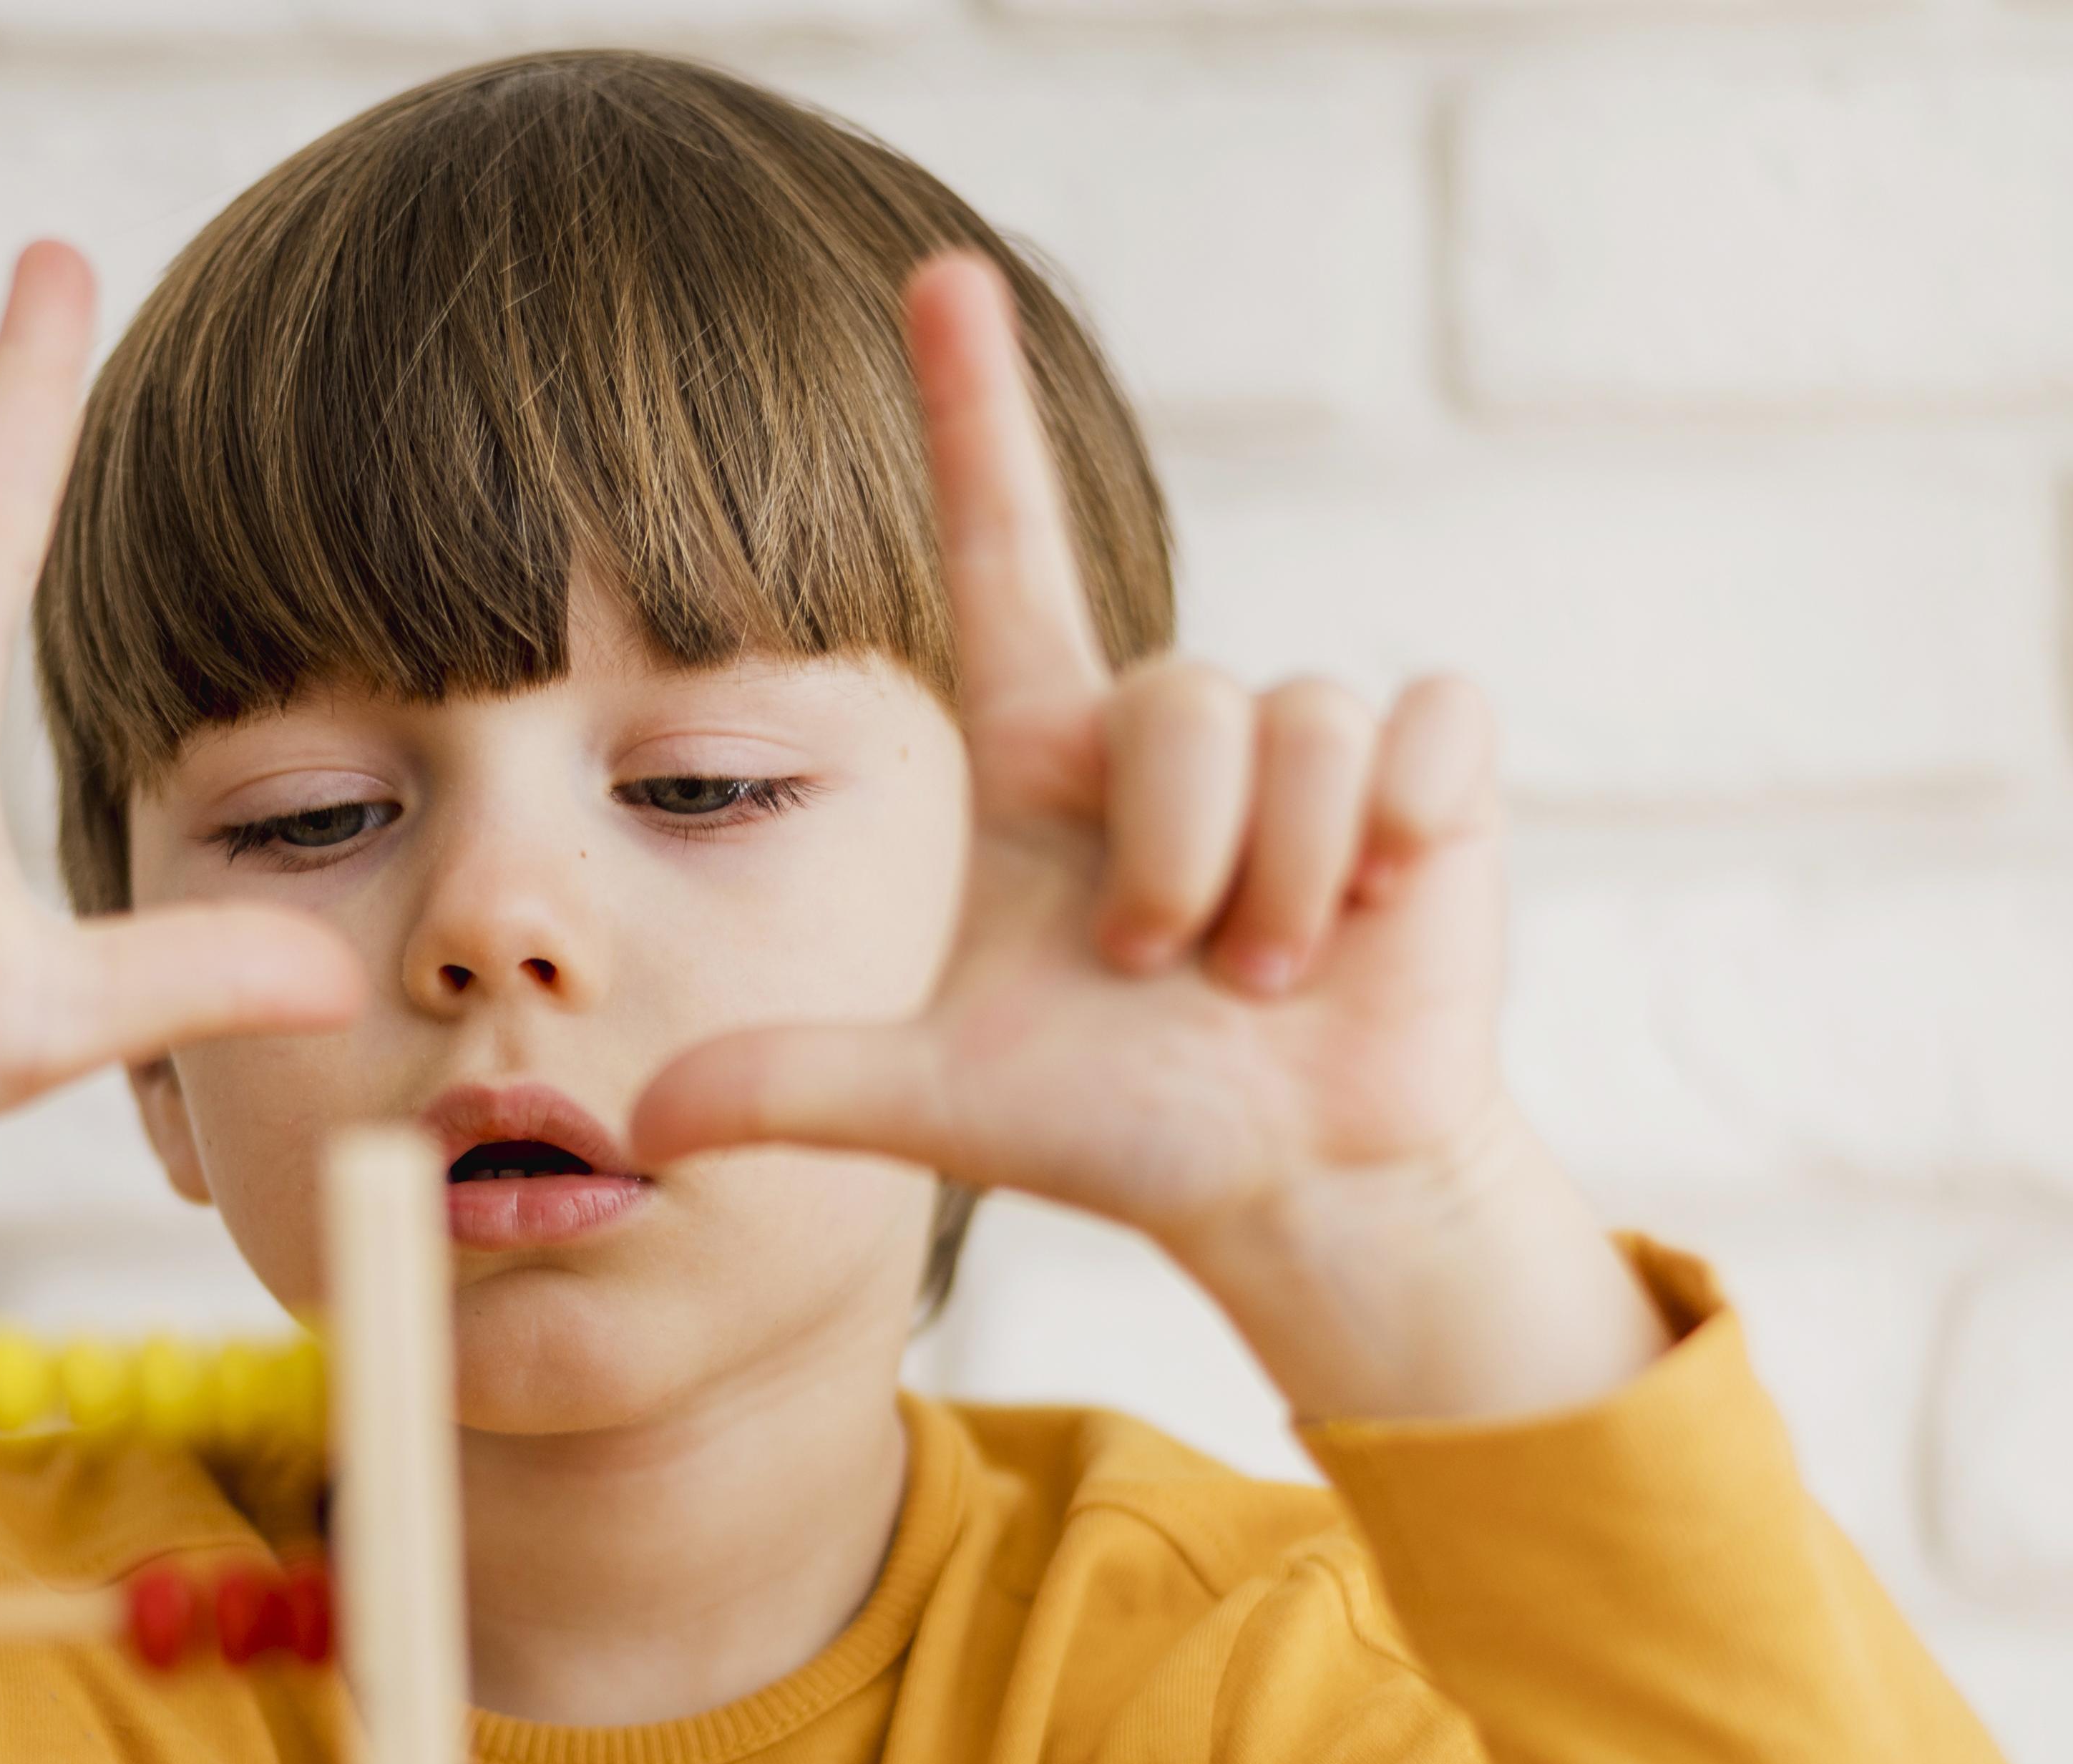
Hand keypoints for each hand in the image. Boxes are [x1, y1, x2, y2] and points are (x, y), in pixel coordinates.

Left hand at [630, 257, 1660, 1424]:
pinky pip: (1422, 724)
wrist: (1291, 1183)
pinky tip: (1384, 911)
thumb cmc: (1123, 1129)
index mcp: (1046, 762)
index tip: (940, 272)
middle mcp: (1168, 731)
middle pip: (1174, 700)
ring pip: (1294, 723)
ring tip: (1267, 976)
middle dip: (1172, 863)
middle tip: (1173, 974)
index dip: (975, 413)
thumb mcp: (943, 1106)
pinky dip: (1400, 833)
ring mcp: (1305, 743)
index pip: (1005, 551)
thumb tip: (643, 1127)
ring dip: (1278, 879)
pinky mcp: (1430, 772)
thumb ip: (795, 1090)